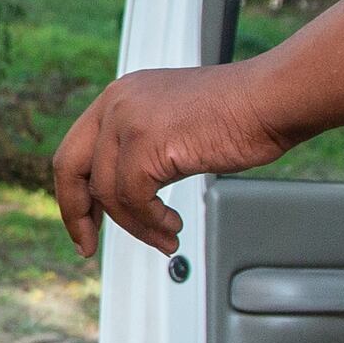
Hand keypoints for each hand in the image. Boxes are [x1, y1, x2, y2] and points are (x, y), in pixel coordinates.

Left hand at [52, 64, 286, 258]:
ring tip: (165, 237)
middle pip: (70, 167)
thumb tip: (127, 196)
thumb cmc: (239, 115)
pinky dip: (152, 221)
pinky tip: (173, 225)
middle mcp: (117, 102)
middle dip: (76, 214)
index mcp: (119, 96)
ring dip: (136, 226)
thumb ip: (143, 150)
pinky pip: (134, 198)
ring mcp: (129, 119)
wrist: (273, 98)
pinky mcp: (148, 141)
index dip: (74, 193)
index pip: (76, 150)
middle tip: (87, 246)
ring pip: (108, 192)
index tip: (84, 225)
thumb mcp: (173, 126)